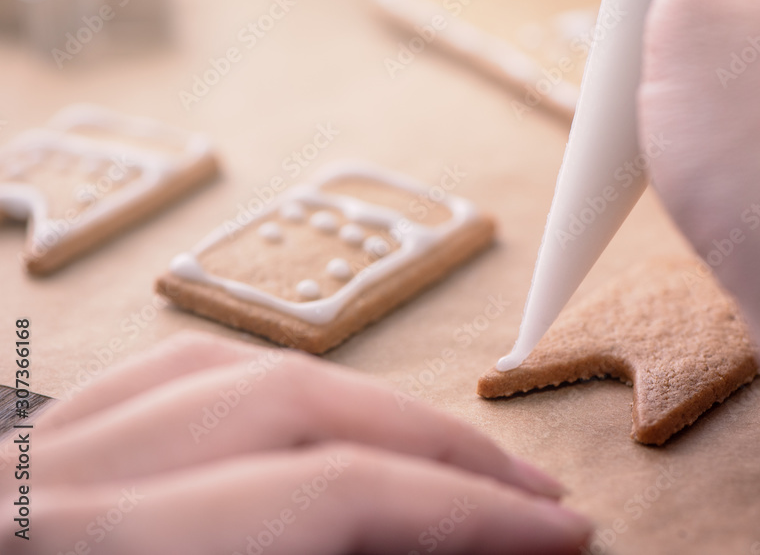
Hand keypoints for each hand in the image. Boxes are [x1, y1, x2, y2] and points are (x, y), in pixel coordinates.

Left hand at [1, 332, 591, 553]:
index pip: (332, 500)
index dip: (467, 515)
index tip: (556, 533)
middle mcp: (50, 489)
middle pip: (298, 409)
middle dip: (438, 449)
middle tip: (526, 495)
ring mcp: (26, 459)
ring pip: (234, 375)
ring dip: (361, 407)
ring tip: (443, 450)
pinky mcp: (16, 459)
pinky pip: (161, 385)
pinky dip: (262, 391)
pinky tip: (312, 411)